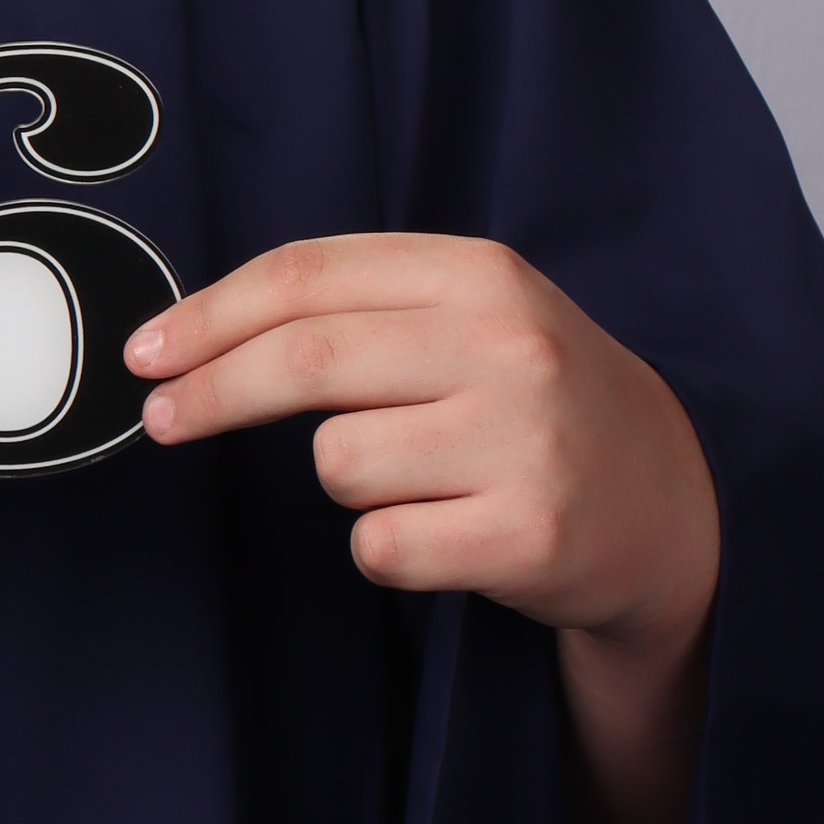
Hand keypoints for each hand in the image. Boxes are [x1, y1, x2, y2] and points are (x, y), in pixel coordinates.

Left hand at [125, 237, 720, 823]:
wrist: (675, 500)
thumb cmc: (537, 405)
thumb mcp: (474, 319)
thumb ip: (359, 308)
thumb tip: (197, 335)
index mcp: (480, 275)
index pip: (307, 277)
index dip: (209, 316)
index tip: (148, 352)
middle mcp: (506, 345)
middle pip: (304, 358)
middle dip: (212, 391)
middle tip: (164, 418)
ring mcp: (522, 440)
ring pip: (339, 462)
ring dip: (349, 481)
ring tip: (422, 481)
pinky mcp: (527, 532)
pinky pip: (381, 545)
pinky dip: (389, 548)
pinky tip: (448, 532)